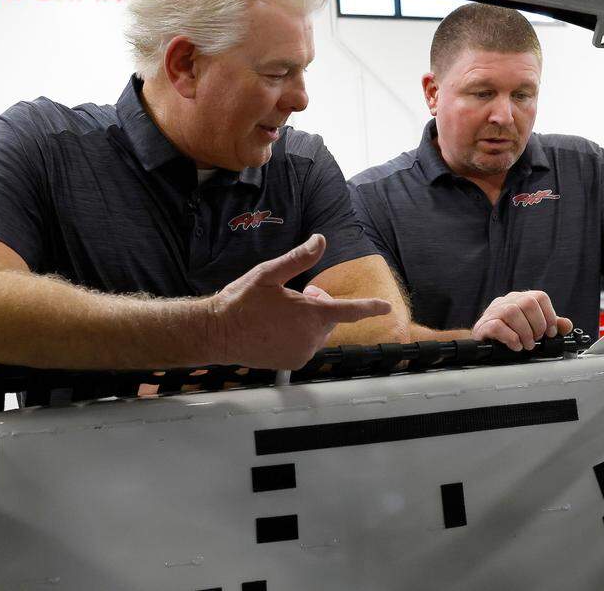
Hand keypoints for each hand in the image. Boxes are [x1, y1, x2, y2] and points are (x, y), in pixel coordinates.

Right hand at [208, 234, 391, 368]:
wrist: (217, 333)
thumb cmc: (241, 302)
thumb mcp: (269, 273)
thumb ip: (299, 258)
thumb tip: (320, 240)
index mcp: (310, 315)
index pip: (348, 310)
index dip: (369, 307)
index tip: (386, 306)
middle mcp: (310, 338)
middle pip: (330, 318)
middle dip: (320, 304)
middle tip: (299, 293)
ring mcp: (301, 353)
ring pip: (317, 332)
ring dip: (308, 320)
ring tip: (282, 311)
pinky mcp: (292, 363)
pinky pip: (305, 345)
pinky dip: (298, 335)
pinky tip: (276, 327)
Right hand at [471, 290, 572, 351]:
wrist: (486, 342)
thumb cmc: (511, 333)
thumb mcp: (533, 328)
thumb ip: (550, 325)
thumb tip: (566, 325)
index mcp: (521, 299)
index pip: (539, 297)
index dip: (549, 315)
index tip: (550, 332)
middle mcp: (507, 301)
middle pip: (528, 303)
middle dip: (537, 325)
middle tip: (537, 339)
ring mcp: (493, 311)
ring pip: (512, 312)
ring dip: (524, 332)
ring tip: (527, 344)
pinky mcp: (483, 324)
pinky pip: (498, 325)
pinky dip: (511, 338)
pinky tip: (516, 345)